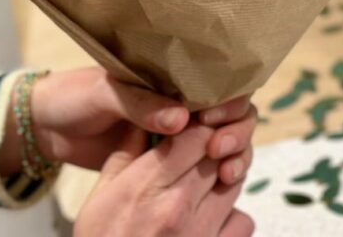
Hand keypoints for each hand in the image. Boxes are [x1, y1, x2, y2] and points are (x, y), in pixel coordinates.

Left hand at [0, 68, 256, 187]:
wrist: (47, 126)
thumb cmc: (74, 97)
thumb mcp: (105, 92)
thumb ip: (141, 104)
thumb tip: (180, 119)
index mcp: (170, 75)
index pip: (216, 81)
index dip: (227, 98)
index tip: (214, 117)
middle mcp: (182, 99)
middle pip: (232, 111)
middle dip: (236, 129)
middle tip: (219, 148)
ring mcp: (178, 130)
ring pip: (225, 137)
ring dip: (235, 151)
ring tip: (225, 169)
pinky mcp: (168, 157)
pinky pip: (203, 162)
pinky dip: (219, 170)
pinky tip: (222, 181)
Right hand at [73, 122, 254, 236]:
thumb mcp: (99, 198)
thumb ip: (125, 154)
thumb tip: (146, 116)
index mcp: (146, 185)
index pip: (195, 133)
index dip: (199, 124)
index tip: (195, 125)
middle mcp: (177, 205)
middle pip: (218, 153)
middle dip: (213, 148)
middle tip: (201, 153)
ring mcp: (201, 232)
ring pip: (234, 182)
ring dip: (223, 179)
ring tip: (202, 187)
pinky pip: (243, 221)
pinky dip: (232, 216)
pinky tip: (211, 219)